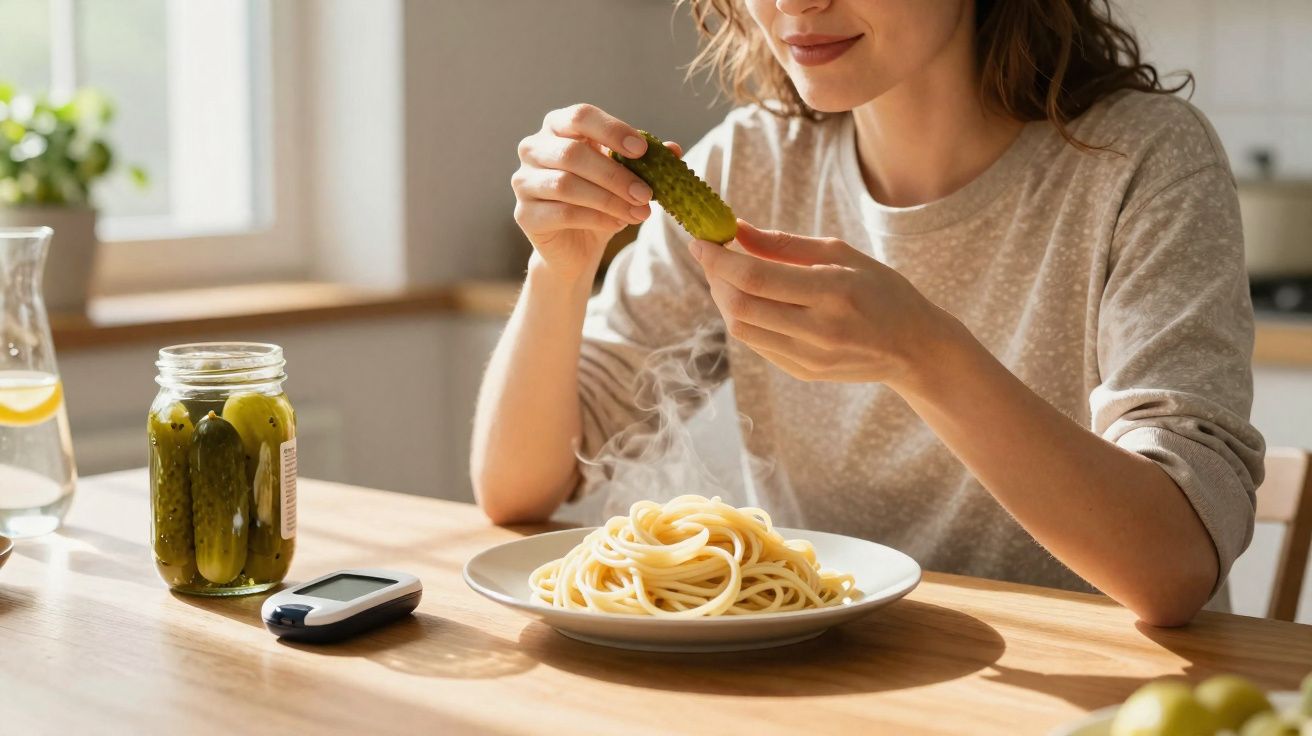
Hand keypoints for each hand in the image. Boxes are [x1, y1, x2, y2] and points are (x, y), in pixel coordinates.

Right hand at [511, 103, 681, 280]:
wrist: (575, 246)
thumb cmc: (599, 199)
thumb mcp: (625, 176)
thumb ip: (646, 160)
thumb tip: (674, 149)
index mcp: (557, 127)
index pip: (580, 116)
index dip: (612, 130)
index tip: (642, 150)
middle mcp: (533, 149)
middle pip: (573, 153)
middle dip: (616, 175)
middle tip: (647, 193)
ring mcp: (524, 181)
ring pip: (567, 185)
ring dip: (609, 200)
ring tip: (639, 213)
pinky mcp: (524, 214)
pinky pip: (562, 213)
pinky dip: (595, 219)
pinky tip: (618, 224)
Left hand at [689, 220, 965, 390]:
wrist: (914, 348)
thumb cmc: (880, 290)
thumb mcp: (842, 254)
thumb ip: (784, 244)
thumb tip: (736, 230)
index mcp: (833, 291)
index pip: (756, 277)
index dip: (719, 259)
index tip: (700, 241)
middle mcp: (819, 329)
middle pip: (740, 306)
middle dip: (715, 277)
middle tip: (711, 255)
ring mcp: (809, 357)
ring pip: (741, 329)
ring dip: (724, 299)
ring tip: (727, 275)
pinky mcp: (802, 372)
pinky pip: (756, 344)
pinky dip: (743, 317)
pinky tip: (749, 299)